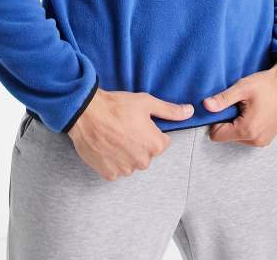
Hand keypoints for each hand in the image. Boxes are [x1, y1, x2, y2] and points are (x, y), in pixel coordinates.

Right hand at [67, 88, 194, 179]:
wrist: (86, 113)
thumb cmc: (117, 106)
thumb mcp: (146, 102)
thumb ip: (170, 110)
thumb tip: (190, 112)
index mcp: (155, 145)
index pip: (161, 142)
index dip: (150, 130)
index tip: (138, 122)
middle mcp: (143, 161)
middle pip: (147, 153)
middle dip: (139, 142)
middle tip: (125, 127)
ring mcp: (125, 169)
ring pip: (132, 162)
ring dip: (126, 152)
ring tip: (114, 135)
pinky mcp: (109, 174)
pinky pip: (117, 169)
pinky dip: (113, 159)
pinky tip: (106, 145)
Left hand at [202, 63, 276, 144]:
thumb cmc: (267, 84)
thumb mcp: (242, 88)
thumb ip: (223, 99)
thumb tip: (205, 106)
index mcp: (247, 130)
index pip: (217, 135)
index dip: (215, 120)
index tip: (223, 106)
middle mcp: (255, 140)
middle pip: (226, 136)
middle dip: (227, 121)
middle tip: (237, 104)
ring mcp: (263, 141)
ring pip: (237, 136)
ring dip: (237, 123)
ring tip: (247, 107)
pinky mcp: (267, 138)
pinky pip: (248, 136)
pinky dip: (246, 125)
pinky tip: (254, 111)